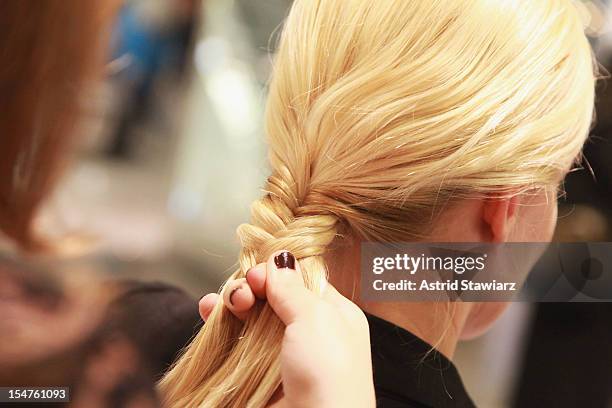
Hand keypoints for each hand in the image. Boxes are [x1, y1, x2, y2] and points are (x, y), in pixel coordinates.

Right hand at [199, 250, 374, 407]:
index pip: (302, 280)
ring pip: (252, 316)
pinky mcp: (258, 373)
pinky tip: (210, 312)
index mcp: (335, 315)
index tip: (258, 270)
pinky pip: (237, 340)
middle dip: (252, 286)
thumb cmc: (327, 373)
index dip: (278, 271)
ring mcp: (282, 353)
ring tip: (225, 304)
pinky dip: (221, 323)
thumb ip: (292, 287)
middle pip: (273, 295)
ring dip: (234, 302)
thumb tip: (279, 259)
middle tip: (243, 293)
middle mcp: (309, 332)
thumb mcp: (317, 319)